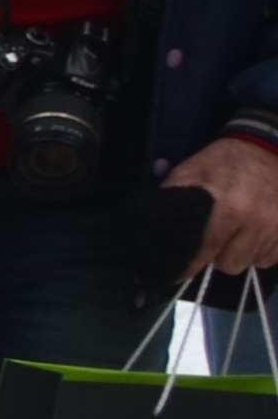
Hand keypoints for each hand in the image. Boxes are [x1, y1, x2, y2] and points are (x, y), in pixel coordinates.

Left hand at [165, 134, 277, 277]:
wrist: (267, 146)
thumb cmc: (223, 161)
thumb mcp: (190, 172)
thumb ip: (171, 199)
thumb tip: (151, 229)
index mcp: (230, 209)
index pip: (206, 251)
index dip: (190, 266)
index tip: (179, 272)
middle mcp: (258, 221)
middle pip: (229, 264)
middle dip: (216, 257)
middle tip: (211, 241)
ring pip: (252, 262)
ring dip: (238, 253)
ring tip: (232, 234)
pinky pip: (271, 258)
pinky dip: (259, 251)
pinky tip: (251, 235)